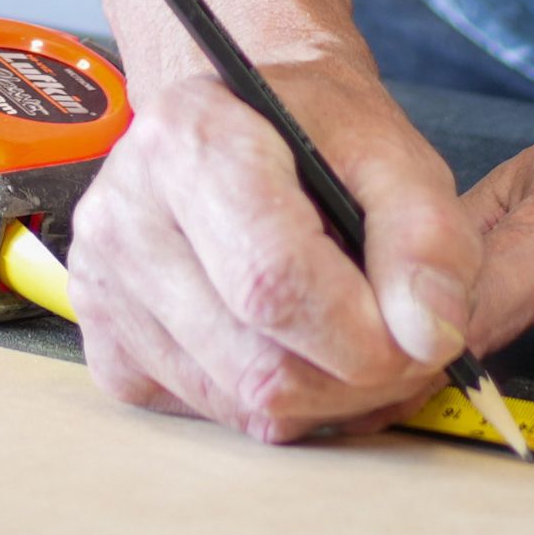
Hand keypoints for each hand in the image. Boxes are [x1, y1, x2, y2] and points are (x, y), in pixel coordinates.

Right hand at [67, 55, 481, 444]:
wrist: (247, 119)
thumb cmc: (318, 127)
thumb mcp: (392, 145)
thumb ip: (426, 232)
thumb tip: (429, 334)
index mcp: (189, 138)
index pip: (273, 279)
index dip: (362, 332)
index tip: (424, 335)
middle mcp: (124, 216)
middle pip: (257, 362)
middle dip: (357, 376)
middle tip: (409, 350)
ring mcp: (104, 289)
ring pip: (239, 403)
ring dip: (325, 397)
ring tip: (364, 342)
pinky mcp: (107, 348)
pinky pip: (213, 416)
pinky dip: (277, 404)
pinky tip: (303, 346)